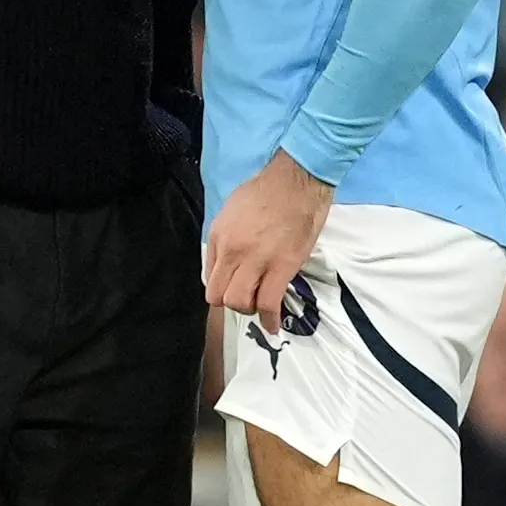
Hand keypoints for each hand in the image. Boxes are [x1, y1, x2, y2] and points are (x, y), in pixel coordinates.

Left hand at [205, 151, 334, 333]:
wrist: (296, 180)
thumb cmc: (266, 189)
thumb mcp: (232, 209)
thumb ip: (226, 237)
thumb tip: (227, 259)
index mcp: (220, 235)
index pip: (209, 277)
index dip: (221, 286)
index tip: (232, 288)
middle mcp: (233, 251)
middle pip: (219, 295)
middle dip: (230, 302)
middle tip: (245, 298)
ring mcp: (257, 261)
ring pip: (240, 303)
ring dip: (249, 309)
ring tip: (259, 305)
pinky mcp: (282, 267)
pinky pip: (269, 304)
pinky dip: (270, 319)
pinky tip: (272, 324)